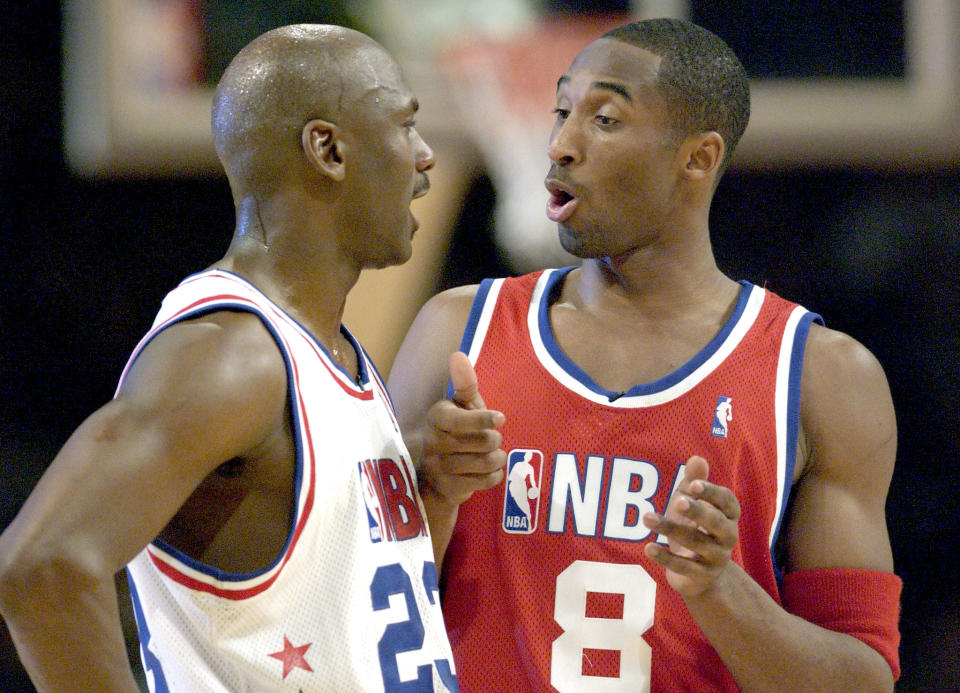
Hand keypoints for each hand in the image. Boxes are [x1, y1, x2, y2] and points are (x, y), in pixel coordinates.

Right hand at [420, 352, 506, 505]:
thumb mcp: (462, 406)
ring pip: (486, 462)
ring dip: (497, 459)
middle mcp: (434, 442)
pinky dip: (494, 476)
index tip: (500, 418)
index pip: (461, 420)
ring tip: (492, 456)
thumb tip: (457, 354)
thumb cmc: (457, 432)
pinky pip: (485, 481)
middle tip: (492, 441)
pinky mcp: (449, 488)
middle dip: (495, 441)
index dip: (483, 419)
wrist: (439, 476)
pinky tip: (489, 471)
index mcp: (437, 417)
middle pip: (482, 442)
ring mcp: (439, 467)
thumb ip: (464, 383)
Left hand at [642, 456, 740, 597]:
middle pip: (716, 523)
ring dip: (670, 528)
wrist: (699, 574)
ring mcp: (715, 559)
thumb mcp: (691, 502)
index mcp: (728, 516)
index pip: (727, 502)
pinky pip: (683, 567)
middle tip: (678, 501)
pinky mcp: (700, 577)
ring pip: (695, 543)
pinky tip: (648, 547)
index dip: (711, 493)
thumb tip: (697, 458)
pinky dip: (665, 557)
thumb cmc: (695, 528)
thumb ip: (694, 481)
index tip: (692, 485)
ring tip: (646, 517)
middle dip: (698, 511)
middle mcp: (727, 537)